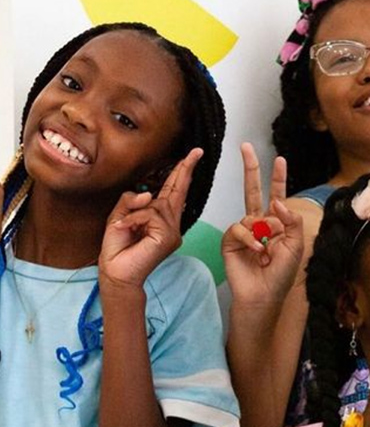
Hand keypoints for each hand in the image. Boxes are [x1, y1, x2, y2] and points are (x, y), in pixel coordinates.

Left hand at [99, 148, 200, 289]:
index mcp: (161, 219)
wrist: (116, 273)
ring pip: (156, 204)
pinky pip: (150, 215)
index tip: (192, 156)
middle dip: (185, 170)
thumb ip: (131, 201)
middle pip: (178, 191)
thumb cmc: (118, 249)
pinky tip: (125, 230)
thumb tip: (148, 194)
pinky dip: (134, 220)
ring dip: (134, 212)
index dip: (182, 173)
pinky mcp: (168, 237)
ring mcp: (172, 232)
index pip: (173, 192)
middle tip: (196, 152)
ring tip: (124, 228)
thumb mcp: (119, 216)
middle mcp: (171, 225)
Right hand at [222, 143, 302, 307]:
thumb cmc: (281, 274)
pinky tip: (256, 251)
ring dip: (260, 232)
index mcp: (278, 225)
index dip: (278, 179)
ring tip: (266, 252)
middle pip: (253, 191)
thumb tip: (277, 202)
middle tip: (245, 147)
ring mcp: (244, 232)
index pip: (277, 196)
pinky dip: (248, 238)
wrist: (262, 295)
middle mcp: (260, 224)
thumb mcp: (295, 245)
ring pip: (249, 215)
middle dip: (250, 169)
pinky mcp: (230, 240)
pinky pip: (238, 227)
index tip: (280, 159)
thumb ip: (292, 221)